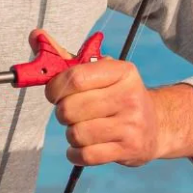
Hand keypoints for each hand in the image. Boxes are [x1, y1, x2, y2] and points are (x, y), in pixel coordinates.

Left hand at [38, 30, 161, 166]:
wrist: (157, 125)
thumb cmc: (118, 95)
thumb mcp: (99, 72)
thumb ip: (64, 57)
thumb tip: (35, 36)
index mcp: (121, 71)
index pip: (74, 78)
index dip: (55, 88)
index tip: (54, 92)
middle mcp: (129, 96)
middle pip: (70, 109)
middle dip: (62, 113)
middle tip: (72, 112)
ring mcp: (131, 125)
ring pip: (76, 134)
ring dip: (71, 134)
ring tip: (82, 129)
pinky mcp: (129, 149)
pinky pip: (85, 155)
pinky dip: (76, 153)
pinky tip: (84, 146)